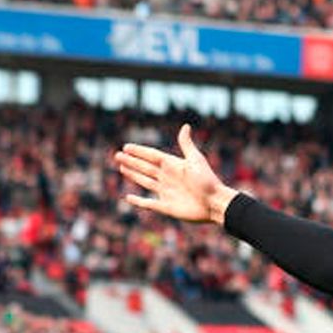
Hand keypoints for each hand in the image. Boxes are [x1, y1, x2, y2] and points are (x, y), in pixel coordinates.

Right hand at [115, 124, 237, 224]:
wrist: (215, 203)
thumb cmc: (207, 181)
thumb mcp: (195, 160)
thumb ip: (187, 145)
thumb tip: (185, 126)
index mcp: (174, 165)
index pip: (152, 156)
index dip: (139, 151)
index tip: (126, 146)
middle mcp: (168, 178)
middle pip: (145, 167)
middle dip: (132, 161)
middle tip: (117, 155)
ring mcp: (166, 192)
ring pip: (145, 181)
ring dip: (133, 175)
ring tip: (122, 167)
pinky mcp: (166, 207)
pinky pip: (148, 203)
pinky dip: (138, 201)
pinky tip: (128, 197)